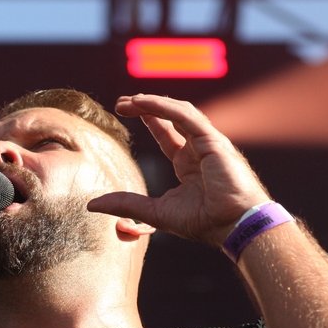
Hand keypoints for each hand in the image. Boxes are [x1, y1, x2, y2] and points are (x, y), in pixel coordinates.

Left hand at [87, 94, 270, 247]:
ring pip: (178, 111)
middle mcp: (199, 149)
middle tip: (120, 103)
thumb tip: (92, 205)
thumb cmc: (206, 222)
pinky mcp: (213, 139)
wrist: (235, 226)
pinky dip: (163, 106)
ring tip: (128, 102)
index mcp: (189, 164)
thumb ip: (126, 205)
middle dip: (145, 106)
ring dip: (151, 103)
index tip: (122, 111)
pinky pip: (185, 115)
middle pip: (170, 116)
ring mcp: (208, 142)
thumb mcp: (156, 213)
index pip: (166, 133)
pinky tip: (143, 103)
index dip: (147, 119)